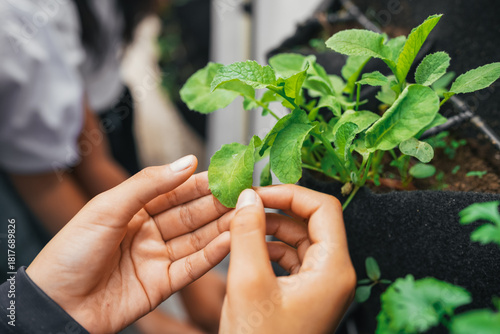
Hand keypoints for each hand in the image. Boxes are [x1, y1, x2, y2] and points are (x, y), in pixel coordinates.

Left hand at [26, 155, 231, 333]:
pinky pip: (192, 266)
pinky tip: (232, 240)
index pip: (176, 191)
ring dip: (222, 226)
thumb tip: (188, 161)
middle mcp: (149, 232)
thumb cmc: (70, 253)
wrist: (55, 305)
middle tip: (247, 193)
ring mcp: (157, 258)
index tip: (229, 173)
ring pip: (197, 238)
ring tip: (247, 213)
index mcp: (134, 210)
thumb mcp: (107, 207)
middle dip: (218, 203)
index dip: (202, 182)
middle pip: (191, 214)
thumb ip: (149, 184)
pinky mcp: (162, 285)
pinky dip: (213, 254)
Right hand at [220, 185, 355, 333]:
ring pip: (300, 239)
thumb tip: (247, 196)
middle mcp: (334, 274)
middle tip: (244, 206)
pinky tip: (248, 249)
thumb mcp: (247, 283)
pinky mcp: (306, 294)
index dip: (290, 193)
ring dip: (270, 229)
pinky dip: (270, 248)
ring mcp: (321, 285)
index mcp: (333, 269)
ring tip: (240, 227)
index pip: (323, 208)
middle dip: (277, 210)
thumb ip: (247, 232)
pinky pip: (292, 258)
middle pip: (312, 222)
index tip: (258, 192)